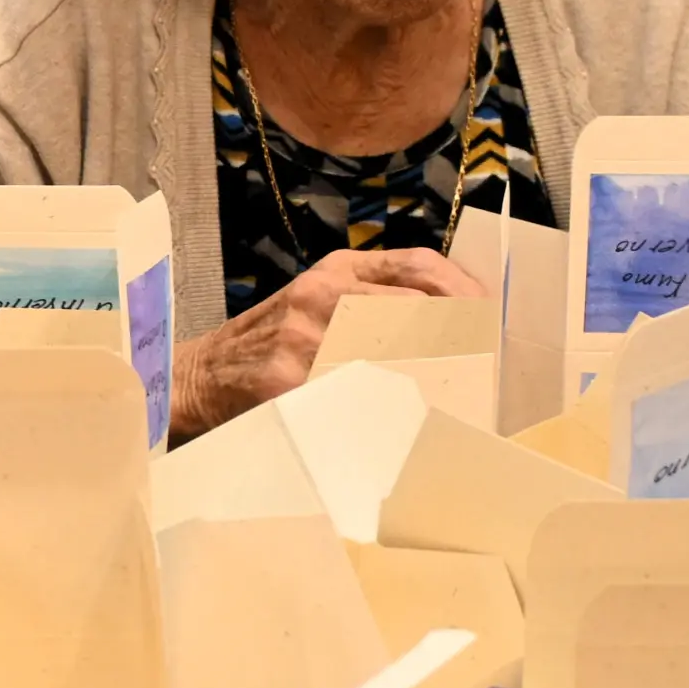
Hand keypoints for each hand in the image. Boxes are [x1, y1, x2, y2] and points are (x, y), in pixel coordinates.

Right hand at [172, 247, 485, 438]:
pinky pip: (352, 393)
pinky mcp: (287, 376)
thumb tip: (453, 326)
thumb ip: (370, 302)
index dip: (463, 291)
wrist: (198, 377)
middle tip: (485, 372)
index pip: (417, 266)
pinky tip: (401, 422)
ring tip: (456, 401)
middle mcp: (321, 292)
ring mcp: (302, 334)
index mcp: (334, 271)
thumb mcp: (314, 304)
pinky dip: (383, 408)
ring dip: (430, 380)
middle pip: (417, 311)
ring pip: (393, 354)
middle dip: (458, 343)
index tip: (490, 319)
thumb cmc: (267, 345)